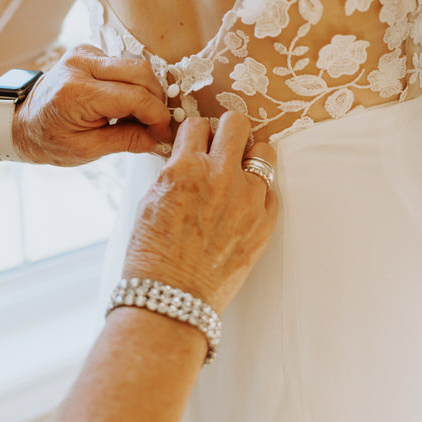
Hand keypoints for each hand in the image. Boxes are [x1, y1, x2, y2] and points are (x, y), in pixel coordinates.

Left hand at [12, 45, 171, 164]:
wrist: (21, 121)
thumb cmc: (48, 139)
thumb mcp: (87, 150)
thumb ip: (127, 141)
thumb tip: (159, 139)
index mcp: (77, 93)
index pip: (135, 97)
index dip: (157, 117)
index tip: (163, 134)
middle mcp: (80, 65)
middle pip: (141, 72)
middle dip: (156, 100)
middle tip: (156, 126)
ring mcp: (84, 53)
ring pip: (136, 64)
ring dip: (146, 91)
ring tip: (139, 117)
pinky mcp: (88, 51)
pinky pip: (124, 64)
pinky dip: (133, 84)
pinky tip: (124, 104)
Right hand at [123, 113, 277, 314]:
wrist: (174, 297)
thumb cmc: (154, 254)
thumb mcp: (151, 201)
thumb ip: (175, 171)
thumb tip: (189, 155)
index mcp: (186, 167)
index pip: (198, 124)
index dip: (196, 133)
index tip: (198, 141)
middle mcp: (220, 176)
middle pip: (237, 124)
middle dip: (227, 131)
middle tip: (223, 145)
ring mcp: (248, 198)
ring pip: (264, 153)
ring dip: (250, 159)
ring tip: (239, 175)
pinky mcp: (265, 221)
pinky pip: (271, 191)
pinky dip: (258, 193)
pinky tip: (242, 207)